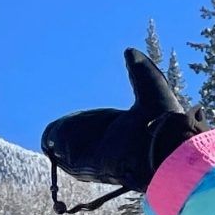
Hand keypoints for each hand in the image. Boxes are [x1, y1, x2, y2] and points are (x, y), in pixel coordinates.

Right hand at [41, 49, 205, 205]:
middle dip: (71, 134)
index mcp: (129, 132)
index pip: (104, 128)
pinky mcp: (90, 163)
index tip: (83, 119)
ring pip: (73, 149)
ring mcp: (101, 158)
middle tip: (55, 130)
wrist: (167, 146)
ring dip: (60, 141)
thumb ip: (138, 69)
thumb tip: (130, 51)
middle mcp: (114, 148)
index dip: (91, 123)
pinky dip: (56, 147)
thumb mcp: (149, 84)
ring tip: (48, 136)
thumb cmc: (163, 119)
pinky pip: (68, 156)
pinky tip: (48, 141)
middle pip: (86, 141)